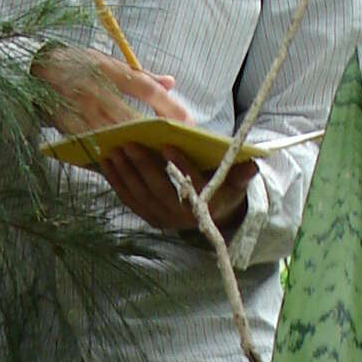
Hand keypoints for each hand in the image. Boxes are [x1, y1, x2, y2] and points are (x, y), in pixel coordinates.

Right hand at [31, 40, 254, 233]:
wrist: (39, 69)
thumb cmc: (81, 65)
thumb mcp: (111, 61)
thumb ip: (142, 75)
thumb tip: (171, 83)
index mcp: (110, 70)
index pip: (146, 89)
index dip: (168, 106)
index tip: (187, 121)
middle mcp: (97, 91)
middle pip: (134, 118)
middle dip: (157, 134)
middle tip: (178, 146)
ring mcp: (82, 112)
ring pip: (116, 135)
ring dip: (138, 148)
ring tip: (160, 159)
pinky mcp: (70, 128)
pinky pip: (96, 146)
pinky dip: (114, 155)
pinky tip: (129, 164)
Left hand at [100, 141, 257, 235]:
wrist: (213, 216)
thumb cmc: (223, 190)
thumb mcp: (237, 182)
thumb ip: (242, 173)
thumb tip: (253, 164)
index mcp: (205, 205)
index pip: (192, 184)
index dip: (180, 165)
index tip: (167, 145)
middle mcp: (182, 216)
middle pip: (158, 188)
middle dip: (142, 165)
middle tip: (129, 143)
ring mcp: (163, 218)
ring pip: (140, 194)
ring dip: (125, 172)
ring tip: (114, 150)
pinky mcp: (149, 217)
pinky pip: (130, 200)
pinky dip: (117, 182)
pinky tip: (107, 164)